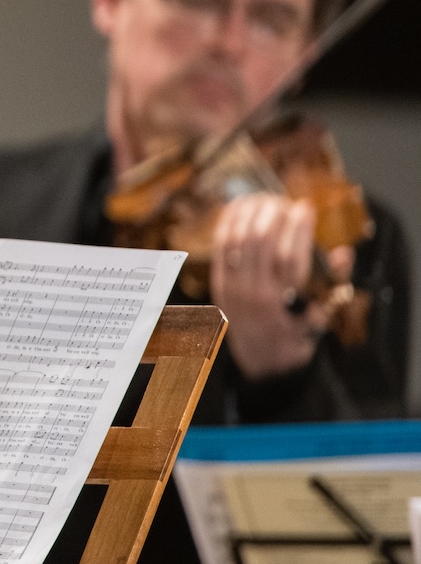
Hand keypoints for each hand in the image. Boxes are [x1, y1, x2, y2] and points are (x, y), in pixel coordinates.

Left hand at [211, 193, 341, 379]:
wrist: (263, 366)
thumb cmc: (297, 337)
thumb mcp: (324, 314)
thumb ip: (333, 283)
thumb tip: (344, 252)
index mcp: (286, 302)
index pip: (293, 256)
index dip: (299, 227)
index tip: (305, 207)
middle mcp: (257, 293)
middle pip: (261, 242)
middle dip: (271, 214)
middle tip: (282, 199)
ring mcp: (234, 289)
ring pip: (237, 241)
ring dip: (248, 214)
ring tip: (261, 197)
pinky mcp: (219, 286)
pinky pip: (219, 248)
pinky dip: (227, 224)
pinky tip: (236, 209)